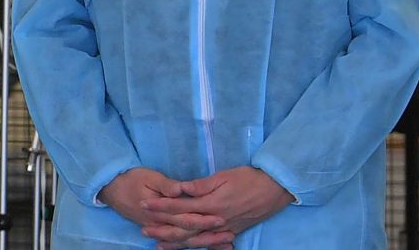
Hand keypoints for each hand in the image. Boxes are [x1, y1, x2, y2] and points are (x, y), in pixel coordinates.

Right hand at [99, 167, 223, 242]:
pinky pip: (177, 241)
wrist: (111, 188)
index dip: (203, 219)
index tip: (221, 219)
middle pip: (187, 232)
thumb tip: (181, 189)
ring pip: (183, 240)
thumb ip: (167, 185)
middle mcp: (160, 223)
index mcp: (160, 210)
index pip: (185, 217)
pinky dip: (191, 245)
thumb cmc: (131, 179)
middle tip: (229, 236)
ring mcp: (158, 228)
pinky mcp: (158, 228)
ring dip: (203, 243)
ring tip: (224, 245)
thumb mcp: (149, 177)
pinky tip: (206, 246)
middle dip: (209, 235)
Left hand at [142, 166, 293, 247]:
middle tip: (143, 229)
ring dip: (173, 242)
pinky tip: (184, 247)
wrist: (274, 190)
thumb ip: (202, 184)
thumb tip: (180, 189)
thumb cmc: (250, 178)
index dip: (161, 206)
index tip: (145, 204)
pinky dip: (193, 246)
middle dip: (162, 228)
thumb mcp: (225, 175)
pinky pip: (207, 243)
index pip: (180, 207)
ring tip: (157, 243)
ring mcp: (221, 229)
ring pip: (193, 240)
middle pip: (183, 228)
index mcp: (211, 204)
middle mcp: (214, 220)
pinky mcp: (229, 232)